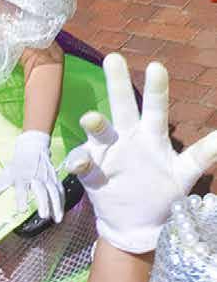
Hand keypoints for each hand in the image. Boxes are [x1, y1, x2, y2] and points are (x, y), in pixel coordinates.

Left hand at [0, 130, 64, 222]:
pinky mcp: (54, 178)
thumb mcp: (6, 175)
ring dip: (56, 205)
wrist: (33, 147)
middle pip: (41, 190)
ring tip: (56, 219)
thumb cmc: (18, 164)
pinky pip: (59, 191)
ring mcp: (47, 177)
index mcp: (22, 177)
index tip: (22, 211)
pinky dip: (61, 202)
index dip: (21, 199)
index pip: (21, 189)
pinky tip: (60, 213)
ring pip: (53, 191)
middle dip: (43, 202)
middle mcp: (35, 177)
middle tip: (44, 216)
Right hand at [64, 54, 216, 252]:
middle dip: (117, 82)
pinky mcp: (91, 172)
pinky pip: (82, 162)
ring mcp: (106, 152)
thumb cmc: (162, 192)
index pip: (156, 107)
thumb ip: (202, 155)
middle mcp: (127, 136)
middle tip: (114, 58)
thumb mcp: (184, 173)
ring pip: (100, 130)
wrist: (135, 223)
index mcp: (151, 134)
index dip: (157, 89)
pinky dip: (79, 161)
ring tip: (92, 119)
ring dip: (96, 123)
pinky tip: (79, 164)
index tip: (156, 66)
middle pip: (122, 105)